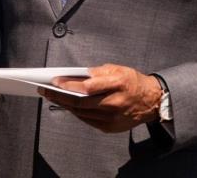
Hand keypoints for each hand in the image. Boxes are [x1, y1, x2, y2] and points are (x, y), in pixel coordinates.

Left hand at [40, 64, 161, 132]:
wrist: (151, 101)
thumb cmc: (132, 81)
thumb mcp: (118, 68)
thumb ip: (98, 72)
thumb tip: (78, 75)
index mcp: (118, 83)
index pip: (88, 86)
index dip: (69, 84)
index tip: (55, 81)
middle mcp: (115, 102)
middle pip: (82, 102)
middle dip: (60, 96)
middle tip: (46, 90)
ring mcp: (113, 117)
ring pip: (82, 113)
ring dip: (65, 105)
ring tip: (53, 97)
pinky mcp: (110, 127)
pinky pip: (88, 120)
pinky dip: (76, 112)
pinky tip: (68, 106)